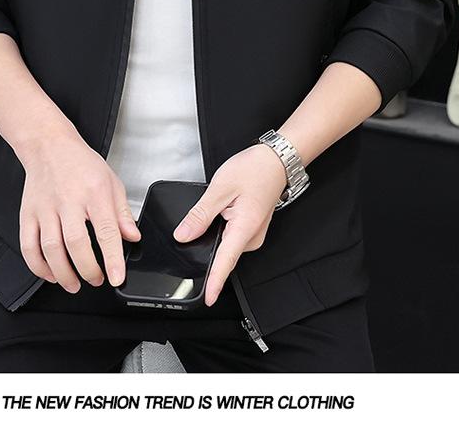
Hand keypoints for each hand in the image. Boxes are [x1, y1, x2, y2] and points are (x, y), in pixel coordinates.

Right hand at [17, 128, 140, 292]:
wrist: (49, 145)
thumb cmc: (81, 163)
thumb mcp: (111, 181)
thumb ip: (122, 212)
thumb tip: (132, 237)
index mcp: (94, 192)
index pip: (106, 231)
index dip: (113, 259)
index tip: (117, 277)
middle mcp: (69, 200)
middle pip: (76, 244)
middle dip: (88, 270)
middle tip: (97, 280)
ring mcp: (45, 208)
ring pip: (51, 249)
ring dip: (63, 273)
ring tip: (75, 284)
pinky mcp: (28, 214)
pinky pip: (28, 246)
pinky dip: (39, 266)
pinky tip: (51, 274)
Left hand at [173, 144, 286, 305]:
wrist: (275, 160)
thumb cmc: (254, 169)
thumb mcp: (220, 188)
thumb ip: (200, 215)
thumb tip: (183, 235)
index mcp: (245, 228)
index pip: (226, 262)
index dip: (215, 282)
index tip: (208, 298)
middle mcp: (252, 236)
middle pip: (223, 253)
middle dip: (207, 247)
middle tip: (203, 219)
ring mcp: (254, 233)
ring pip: (226, 244)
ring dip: (214, 235)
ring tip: (217, 206)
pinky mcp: (252, 228)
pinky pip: (232, 237)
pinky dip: (222, 230)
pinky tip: (221, 211)